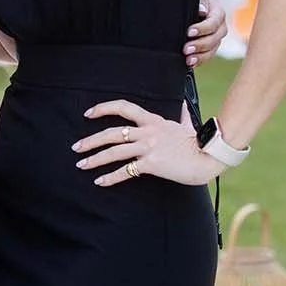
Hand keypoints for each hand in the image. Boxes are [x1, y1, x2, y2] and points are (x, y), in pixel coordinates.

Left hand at [74, 100, 220, 186]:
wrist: (209, 158)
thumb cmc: (198, 143)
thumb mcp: (188, 123)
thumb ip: (182, 113)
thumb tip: (185, 103)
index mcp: (153, 120)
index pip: (124, 108)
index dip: (104, 108)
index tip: (88, 113)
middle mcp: (148, 132)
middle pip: (112, 133)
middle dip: (91, 140)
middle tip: (76, 147)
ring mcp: (149, 147)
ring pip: (115, 152)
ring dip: (95, 159)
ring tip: (81, 165)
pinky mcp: (152, 164)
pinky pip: (126, 171)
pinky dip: (111, 177)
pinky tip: (100, 182)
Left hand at [185, 0, 226, 66]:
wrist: (196, 8)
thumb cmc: (196, 2)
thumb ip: (201, 1)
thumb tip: (202, 10)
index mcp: (218, 12)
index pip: (213, 22)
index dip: (202, 28)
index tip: (189, 32)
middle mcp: (220, 26)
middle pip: (214, 38)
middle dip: (199, 45)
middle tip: (186, 49)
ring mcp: (217, 38)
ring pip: (212, 50)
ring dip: (200, 56)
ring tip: (188, 60)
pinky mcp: (211, 47)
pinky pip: (208, 56)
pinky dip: (200, 60)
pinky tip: (192, 62)